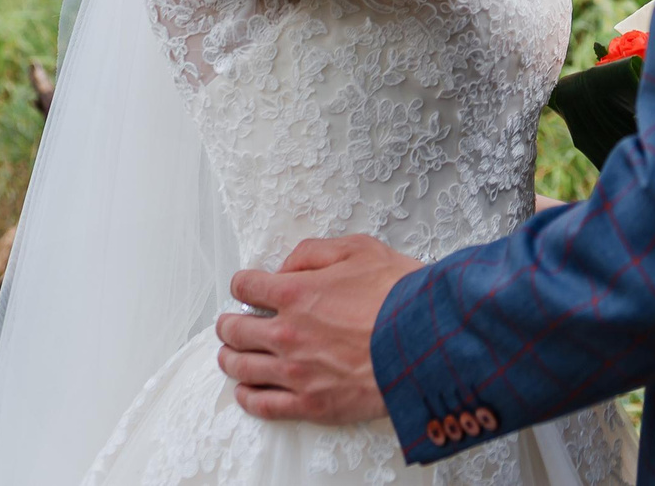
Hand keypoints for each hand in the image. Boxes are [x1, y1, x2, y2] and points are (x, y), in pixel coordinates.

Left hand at [216, 235, 422, 425]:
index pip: (245, 287)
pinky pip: (262, 405)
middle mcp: (286, 334)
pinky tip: (245, 391)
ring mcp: (295, 373)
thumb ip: (314, 252)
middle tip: (230, 324)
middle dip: (228, 324)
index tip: (246, 289)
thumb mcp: (359, 249)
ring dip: (230, 358)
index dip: (243, 285)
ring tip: (230, 355)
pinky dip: (247, 397)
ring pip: (241, 367)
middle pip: (234, 330)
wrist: (426, 343)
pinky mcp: (310, 404)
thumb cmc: (399, 296)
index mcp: (295, 294)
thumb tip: (285, 266)